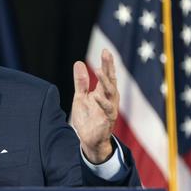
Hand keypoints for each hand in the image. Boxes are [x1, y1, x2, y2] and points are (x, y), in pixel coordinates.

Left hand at [70, 49, 118, 163]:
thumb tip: (79, 63)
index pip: (107, 75)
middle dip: (109, 66)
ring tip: (99, 70)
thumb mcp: (81, 97)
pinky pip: (106, 109)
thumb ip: (81, 82)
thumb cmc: (88, 118)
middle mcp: (109, 98)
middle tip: (106, 53)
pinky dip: (102, 102)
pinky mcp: (107, 119)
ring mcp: (110, 108)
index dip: (107, 63)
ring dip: (105, 81)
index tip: (106, 50)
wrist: (89, 140)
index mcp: (103, 92)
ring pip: (110, 92)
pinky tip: (95, 95)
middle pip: (110, 79)